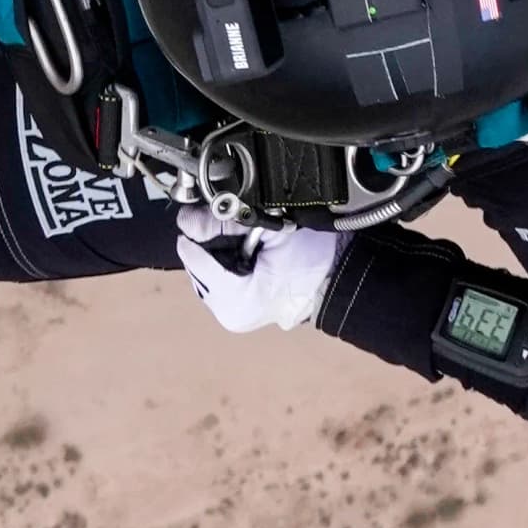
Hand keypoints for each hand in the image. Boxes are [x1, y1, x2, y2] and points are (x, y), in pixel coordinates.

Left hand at [174, 203, 339, 333]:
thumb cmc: (316, 260)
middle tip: (239, 230)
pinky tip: (247, 253)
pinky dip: (225, 259)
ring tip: (248, 243)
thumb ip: (226, 223)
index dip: (199, 230)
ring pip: (203, 268)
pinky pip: (217, 275)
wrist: (338, 274)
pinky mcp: (236, 305)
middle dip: (210, 241)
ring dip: (217, 250)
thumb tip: (190, 218)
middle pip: (195, 263)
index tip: (209, 213)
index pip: (194, 257)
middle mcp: (228, 313)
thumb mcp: (271, 231)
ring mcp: (232, 312)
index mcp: (236, 303)